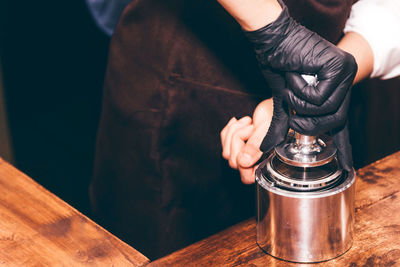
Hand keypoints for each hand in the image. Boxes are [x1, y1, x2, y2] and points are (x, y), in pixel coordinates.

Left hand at [221, 99, 272, 183]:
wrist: (278, 103)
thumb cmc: (280, 115)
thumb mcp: (269, 129)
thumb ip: (256, 145)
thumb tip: (243, 161)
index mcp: (268, 163)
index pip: (247, 176)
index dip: (243, 161)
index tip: (249, 141)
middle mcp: (256, 161)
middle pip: (234, 162)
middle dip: (238, 140)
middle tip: (251, 127)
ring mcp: (247, 154)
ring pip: (227, 152)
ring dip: (233, 133)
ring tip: (248, 122)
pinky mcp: (239, 144)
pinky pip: (224, 141)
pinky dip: (229, 129)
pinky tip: (238, 121)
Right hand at [244, 1, 356, 170]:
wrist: (272, 40)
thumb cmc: (278, 65)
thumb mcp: (282, 99)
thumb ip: (283, 122)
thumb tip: (268, 146)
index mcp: (334, 91)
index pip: (341, 125)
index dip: (343, 147)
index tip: (346, 166)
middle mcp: (345, 82)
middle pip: (335, 120)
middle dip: (308, 123)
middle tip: (292, 112)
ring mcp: (344, 73)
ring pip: (327, 110)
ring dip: (299, 104)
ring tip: (290, 86)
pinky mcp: (338, 67)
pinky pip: (319, 97)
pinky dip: (300, 90)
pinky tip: (295, 74)